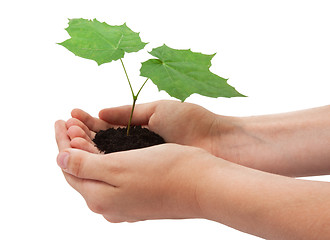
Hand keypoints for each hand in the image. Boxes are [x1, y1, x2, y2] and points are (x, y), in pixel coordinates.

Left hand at [55, 120, 219, 221]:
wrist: (205, 185)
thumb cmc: (166, 172)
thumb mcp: (118, 168)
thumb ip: (85, 166)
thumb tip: (60, 160)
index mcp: (99, 198)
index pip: (69, 167)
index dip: (62, 142)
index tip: (60, 120)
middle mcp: (110, 205)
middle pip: (83, 171)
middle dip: (74, 144)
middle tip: (70, 121)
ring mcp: (127, 202)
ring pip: (98, 173)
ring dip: (89, 150)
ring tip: (85, 129)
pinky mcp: (141, 195)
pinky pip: (114, 175)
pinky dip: (106, 157)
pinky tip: (109, 147)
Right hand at [65, 100, 241, 156]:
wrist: (217, 142)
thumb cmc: (191, 122)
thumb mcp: (156, 110)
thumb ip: (127, 112)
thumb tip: (100, 113)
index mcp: (139, 131)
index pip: (106, 128)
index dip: (88, 123)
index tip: (72, 115)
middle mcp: (137, 150)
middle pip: (101, 145)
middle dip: (81, 136)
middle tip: (65, 127)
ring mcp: (140, 166)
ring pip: (104, 160)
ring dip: (84, 150)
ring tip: (69, 138)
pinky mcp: (144, 179)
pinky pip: (116, 173)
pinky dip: (98, 165)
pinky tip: (83, 158)